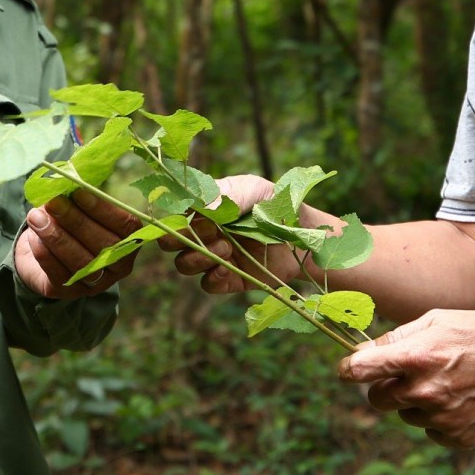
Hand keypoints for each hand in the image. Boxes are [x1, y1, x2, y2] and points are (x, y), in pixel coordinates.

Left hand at [13, 189, 140, 298]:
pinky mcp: (69, 292)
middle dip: (75, 221)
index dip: (102, 209)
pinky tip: (34, 236)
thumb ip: (80, 195)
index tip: (78, 191)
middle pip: (102, 246)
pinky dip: (45, 254)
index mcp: (130, 240)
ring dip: (56, 236)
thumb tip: (68, 178)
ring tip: (36, 216)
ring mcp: (96, 283)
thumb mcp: (81, 206)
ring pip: (80, 262)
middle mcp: (118, 265)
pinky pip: (59, 274)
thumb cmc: (71, 220)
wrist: (45, 250)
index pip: (125, 226)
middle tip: (53, 202)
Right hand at [159, 173, 301, 294]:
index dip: (175, 218)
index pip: (174, 215)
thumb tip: (203, 210)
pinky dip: (211, 278)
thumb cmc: (277, 204)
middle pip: (170, 242)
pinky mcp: (229, 278)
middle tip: (208, 232)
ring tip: (225, 247)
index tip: (192, 216)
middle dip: (181, 239)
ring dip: (198, 256)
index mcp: (205, 209)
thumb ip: (228, 197)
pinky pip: (206, 284)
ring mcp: (216, 256)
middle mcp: (205, 233)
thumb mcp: (254, 190)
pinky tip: (226, 268)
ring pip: (184, 264)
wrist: (304, 234)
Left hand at [337, 309, 474, 449]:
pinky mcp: (458, 439)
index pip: (360, 371)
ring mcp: (442, 419)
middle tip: (408, 373)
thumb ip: (397, 338)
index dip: (346, 370)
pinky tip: (462, 399)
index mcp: (417, 357)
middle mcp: (425, 391)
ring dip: (415, 401)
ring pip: (405, 415)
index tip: (345, 370)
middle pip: (377, 399)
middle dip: (384, 386)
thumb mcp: (439, 320)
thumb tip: (361, 352)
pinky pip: (430, 431)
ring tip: (448, 382)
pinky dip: (438, 418)